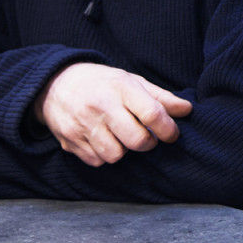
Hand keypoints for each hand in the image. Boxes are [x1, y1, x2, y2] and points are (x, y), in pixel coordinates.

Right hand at [34, 62, 193, 166]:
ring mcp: (82, 125)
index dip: (168, 128)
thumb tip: (187, 110)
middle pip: (137, 140)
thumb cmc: (102, 83)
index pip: (152, 113)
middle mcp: (100, 106)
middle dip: (148, 143)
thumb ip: (160, 97)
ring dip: (124, 150)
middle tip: (147, 137)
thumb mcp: (131, 81)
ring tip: (122, 137)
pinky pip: (97, 161)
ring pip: (116, 155)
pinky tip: (103, 141)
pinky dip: (104, 155)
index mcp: (120, 88)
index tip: (171, 134)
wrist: (55, 83)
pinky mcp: (69, 141)